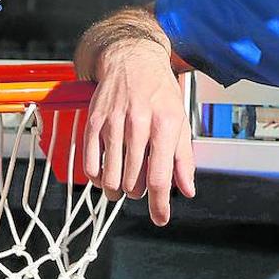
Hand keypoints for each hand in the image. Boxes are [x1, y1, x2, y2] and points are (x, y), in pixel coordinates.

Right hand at [82, 39, 194, 225]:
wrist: (132, 59)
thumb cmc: (159, 91)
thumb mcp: (180, 120)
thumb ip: (183, 158)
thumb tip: (187, 190)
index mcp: (164, 124)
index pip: (159, 176)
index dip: (159, 204)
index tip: (160, 219)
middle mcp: (138, 123)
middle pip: (133, 180)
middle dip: (137, 193)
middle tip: (139, 189)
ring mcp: (113, 122)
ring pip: (111, 175)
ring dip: (116, 190)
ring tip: (121, 187)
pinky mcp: (94, 121)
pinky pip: (90, 162)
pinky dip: (97, 177)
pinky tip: (104, 175)